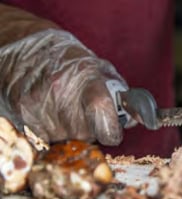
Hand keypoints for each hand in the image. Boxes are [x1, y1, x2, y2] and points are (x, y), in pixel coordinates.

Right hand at [0, 29, 125, 144]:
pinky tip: (51, 112)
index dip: (112, 131)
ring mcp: (39, 105)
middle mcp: (61, 92)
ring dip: (71, 130)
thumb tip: (131, 119)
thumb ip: (119, 94)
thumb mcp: (100, 68)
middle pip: (87, 134)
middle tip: (85, 112)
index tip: (114, 132)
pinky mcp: (23, 115)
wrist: (27, 49)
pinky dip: (54, 130)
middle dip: (92, 129)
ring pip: (67, 138)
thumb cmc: (70, 59)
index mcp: (86, 77)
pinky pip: (48, 138)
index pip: (103, 115)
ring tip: (65, 108)